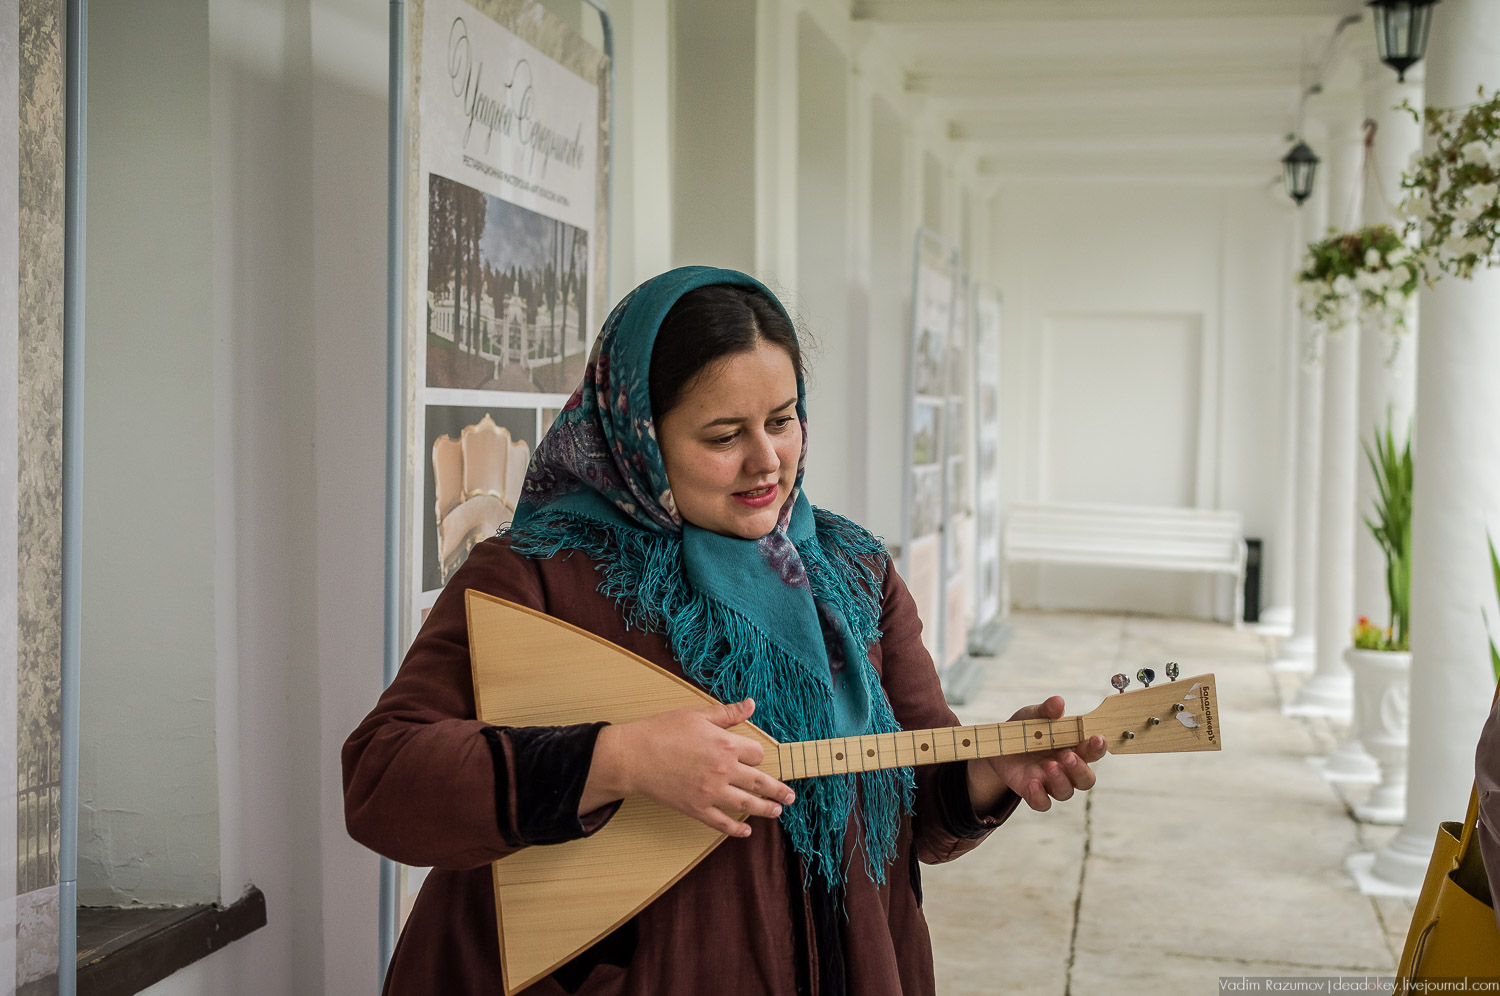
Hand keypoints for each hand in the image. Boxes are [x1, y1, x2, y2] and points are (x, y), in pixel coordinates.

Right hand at [581, 698, 796, 837]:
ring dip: (766, 809)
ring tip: (777, 811)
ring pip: (747, 804)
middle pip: (760, 782)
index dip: (757, 755)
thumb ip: (728, 713)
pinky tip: (746, 831)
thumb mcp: (697, 714)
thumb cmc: (663, 731)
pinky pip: (722, 822)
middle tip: (790, 796)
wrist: (634, 756)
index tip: (753, 757)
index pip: (756, 753)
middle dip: (778, 789)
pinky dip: (736, 829)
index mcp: (726, 744)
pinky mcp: (697, 809)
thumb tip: (751, 705)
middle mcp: (724, 770)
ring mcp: (711, 792)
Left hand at [966, 696, 1105, 812]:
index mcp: (1073, 747)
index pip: (1093, 752)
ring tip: (1049, 766)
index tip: (1097, 738)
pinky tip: (1033, 783)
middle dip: (1080, 769)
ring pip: (1066, 792)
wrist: (1000, 744)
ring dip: (1061, 780)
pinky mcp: (1033, 792)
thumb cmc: (1025, 728)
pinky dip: (1040, 796)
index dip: (1098, 747)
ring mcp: (1050, 782)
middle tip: (1067, 756)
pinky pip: (1043, 803)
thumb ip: (1047, 710)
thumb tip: (1058, 702)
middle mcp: (1066, 768)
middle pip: (1086, 779)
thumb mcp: (1033, 715)